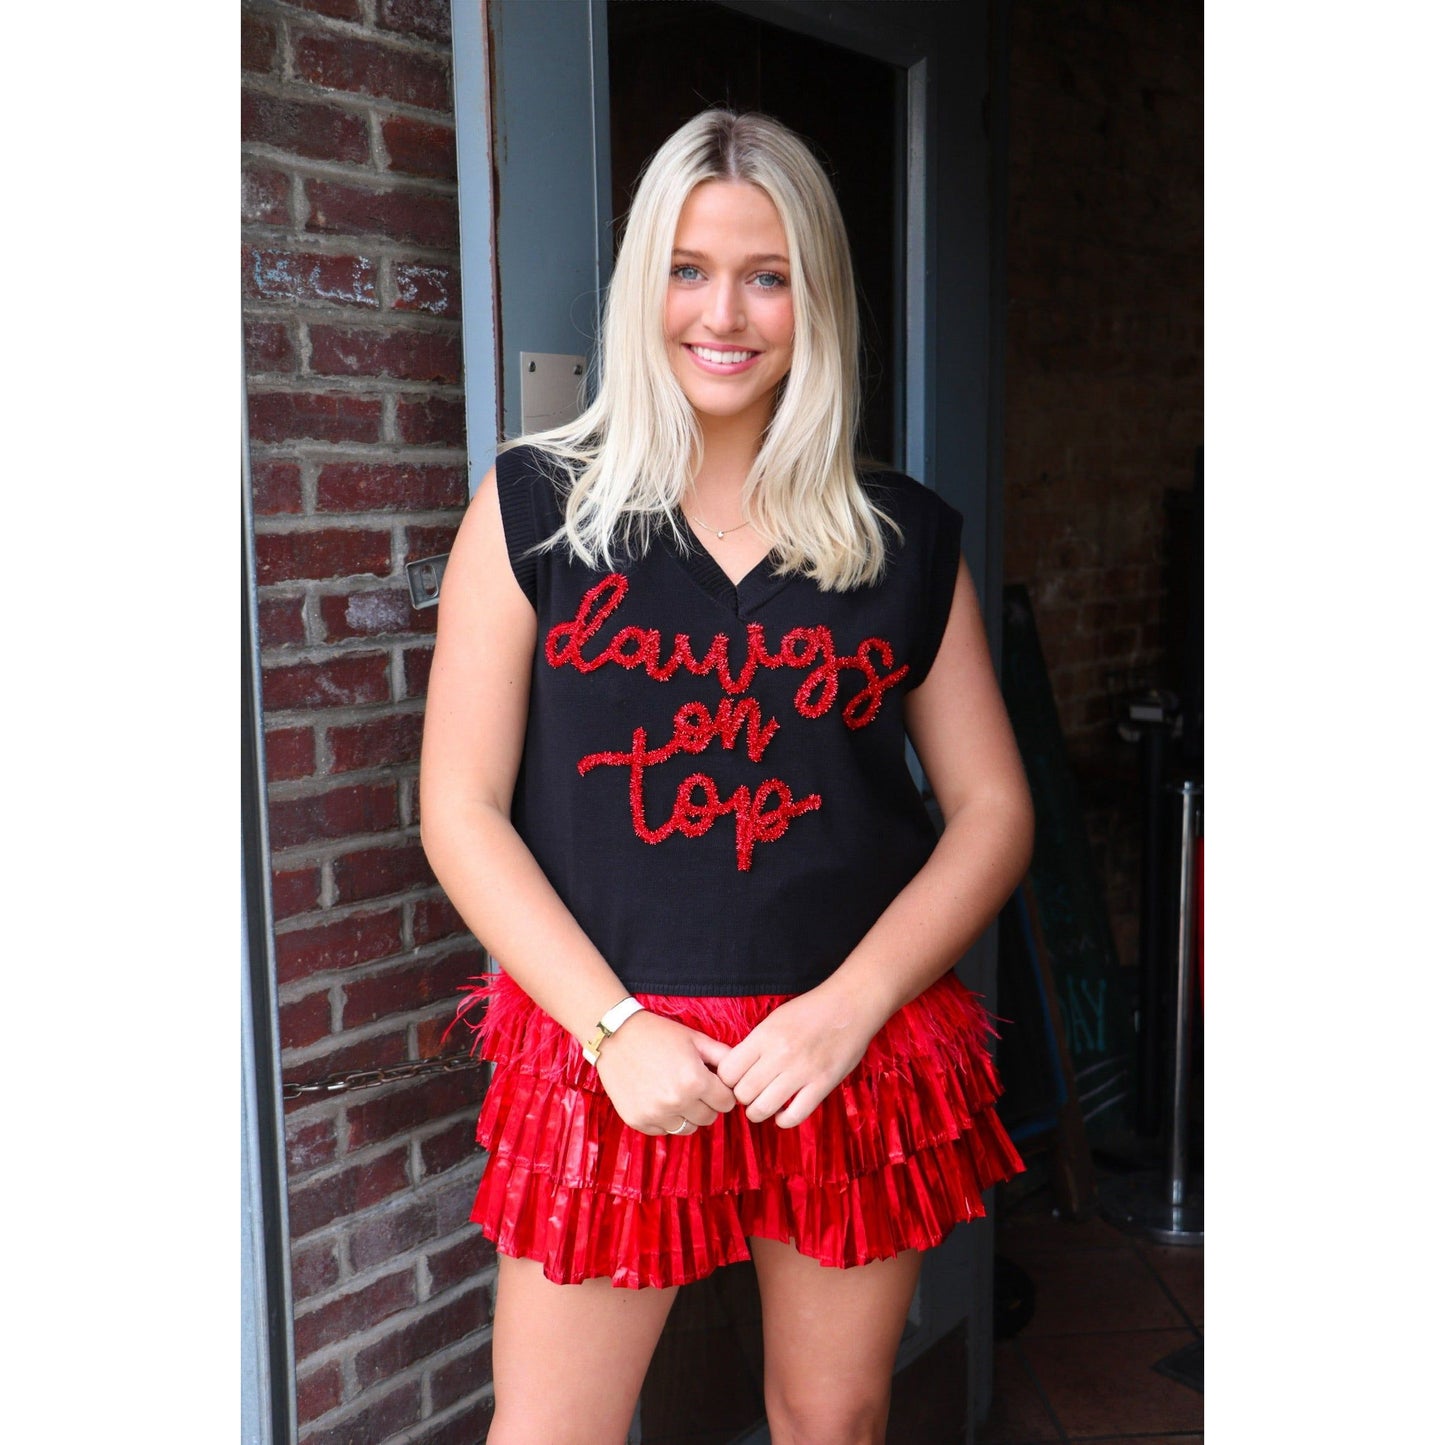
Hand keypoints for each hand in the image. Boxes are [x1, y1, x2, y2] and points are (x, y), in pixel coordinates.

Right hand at [594, 1011, 737, 1134]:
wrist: (616, 1036)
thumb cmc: (659, 1034)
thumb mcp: (695, 1039)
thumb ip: (724, 1056)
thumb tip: (743, 1073)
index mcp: (695, 1081)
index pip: (727, 1103)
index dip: (722, 1091)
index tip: (713, 1082)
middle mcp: (676, 1101)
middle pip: (709, 1118)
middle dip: (707, 1103)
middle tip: (694, 1086)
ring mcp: (655, 1114)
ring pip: (688, 1128)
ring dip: (687, 1114)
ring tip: (675, 1091)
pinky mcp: (638, 1121)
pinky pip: (664, 1130)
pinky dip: (665, 1118)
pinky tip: (658, 1097)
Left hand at [716, 989, 879, 1127]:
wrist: (850, 1004)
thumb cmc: (811, 1010)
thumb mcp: (775, 1019)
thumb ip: (756, 1044)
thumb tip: (736, 1070)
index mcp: (765, 1035)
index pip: (727, 1071)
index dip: (728, 1080)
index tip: (737, 1080)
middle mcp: (780, 1054)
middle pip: (742, 1093)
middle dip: (743, 1097)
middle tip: (752, 1092)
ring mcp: (802, 1071)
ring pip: (762, 1108)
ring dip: (759, 1111)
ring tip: (764, 1105)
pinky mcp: (823, 1084)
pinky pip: (795, 1116)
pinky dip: (784, 1120)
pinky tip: (783, 1113)